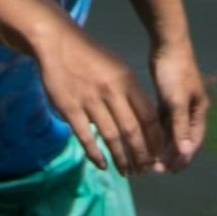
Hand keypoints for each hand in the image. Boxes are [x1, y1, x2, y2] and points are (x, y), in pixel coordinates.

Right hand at [35, 20, 178, 175]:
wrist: (58, 43)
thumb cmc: (92, 56)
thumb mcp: (118, 67)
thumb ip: (132, 93)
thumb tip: (147, 122)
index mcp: (127, 81)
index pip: (148, 116)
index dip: (155, 140)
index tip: (158, 155)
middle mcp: (112, 92)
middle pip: (132, 131)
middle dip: (141, 155)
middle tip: (145, 170)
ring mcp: (90, 101)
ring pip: (111, 137)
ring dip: (121, 158)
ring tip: (127, 172)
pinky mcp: (70, 109)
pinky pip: (86, 137)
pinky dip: (96, 154)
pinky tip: (103, 165)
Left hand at [148, 43, 209, 166]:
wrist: (167, 43)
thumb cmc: (175, 71)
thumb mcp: (177, 100)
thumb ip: (180, 127)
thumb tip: (185, 153)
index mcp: (199, 110)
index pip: (193, 142)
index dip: (184, 158)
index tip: (171, 172)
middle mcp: (192, 109)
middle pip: (184, 138)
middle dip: (173, 155)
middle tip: (158, 170)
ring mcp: (180, 103)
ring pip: (173, 130)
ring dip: (165, 145)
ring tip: (152, 159)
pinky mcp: (169, 97)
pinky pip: (165, 121)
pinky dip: (159, 132)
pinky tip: (148, 141)